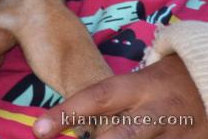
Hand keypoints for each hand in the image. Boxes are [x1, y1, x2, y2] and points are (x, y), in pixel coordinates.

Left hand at [33, 54, 207, 138]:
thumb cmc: (162, 82)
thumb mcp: (136, 83)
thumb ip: (107, 101)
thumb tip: (66, 123)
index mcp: (138, 86)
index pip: (95, 98)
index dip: (66, 114)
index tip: (38, 130)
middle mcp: (157, 110)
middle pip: (122, 136)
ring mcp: (177, 133)